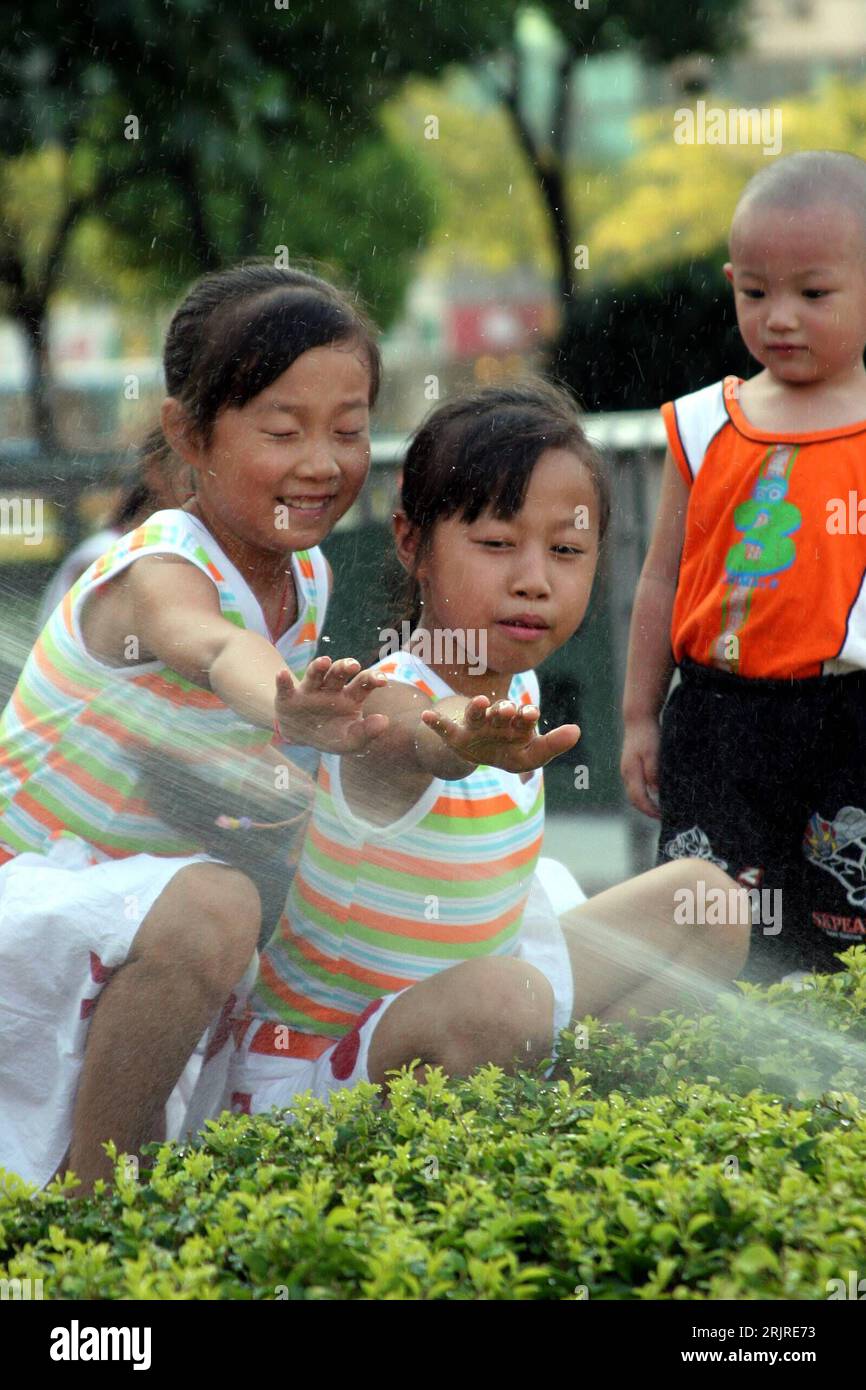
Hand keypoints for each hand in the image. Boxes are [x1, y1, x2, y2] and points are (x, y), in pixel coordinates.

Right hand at [274, 657, 388, 752]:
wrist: (303, 739)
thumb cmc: (332, 736)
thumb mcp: (351, 741)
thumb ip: (368, 732)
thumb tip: (385, 721)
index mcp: (350, 696)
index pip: (363, 683)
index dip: (372, 679)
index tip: (382, 681)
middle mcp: (331, 689)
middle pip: (339, 673)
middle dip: (345, 666)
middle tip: (353, 666)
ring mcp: (309, 691)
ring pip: (315, 674)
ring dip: (318, 666)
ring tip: (324, 662)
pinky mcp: (288, 698)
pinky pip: (285, 688)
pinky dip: (283, 681)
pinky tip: (282, 674)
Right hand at [419, 696, 579, 773]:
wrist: (476, 752)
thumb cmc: (508, 750)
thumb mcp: (531, 755)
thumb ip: (553, 745)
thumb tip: (578, 730)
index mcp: (516, 724)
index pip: (524, 719)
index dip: (526, 716)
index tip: (531, 712)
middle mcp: (496, 720)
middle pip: (501, 713)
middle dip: (504, 711)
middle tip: (508, 709)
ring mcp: (474, 726)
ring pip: (476, 715)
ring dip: (478, 708)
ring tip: (480, 702)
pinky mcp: (455, 734)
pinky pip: (443, 727)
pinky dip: (435, 722)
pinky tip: (426, 716)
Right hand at [621, 715, 660, 818]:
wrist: (638, 719)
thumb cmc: (648, 735)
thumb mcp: (654, 754)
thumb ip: (653, 773)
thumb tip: (656, 791)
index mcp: (631, 772)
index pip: (639, 799)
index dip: (650, 810)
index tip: (662, 816)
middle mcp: (626, 773)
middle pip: (634, 799)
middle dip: (646, 810)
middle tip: (662, 816)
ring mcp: (627, 769)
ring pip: (634, 793)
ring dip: (645, 802)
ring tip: (660, 807)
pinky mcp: (630, 765)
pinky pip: (636, 785)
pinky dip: (644, 793)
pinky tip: (655, 792)